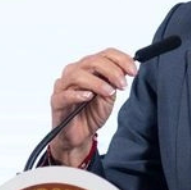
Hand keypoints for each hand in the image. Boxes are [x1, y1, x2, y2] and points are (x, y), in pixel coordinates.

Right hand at [48, 48, 136, 165]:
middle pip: (92, 61)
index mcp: (88, 67)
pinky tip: (88, 96)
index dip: (121, 60)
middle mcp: (74, 72)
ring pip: (77, 75)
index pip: (105, 54)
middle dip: (112, 71)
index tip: (133, 71)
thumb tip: (127, 68)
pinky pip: (65, 95)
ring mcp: (63, 86)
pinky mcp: (56, 101)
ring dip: (97, 82)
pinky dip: (78, 94)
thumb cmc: (91, 112)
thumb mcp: (109, 95)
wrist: (80, 135)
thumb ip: (115, 81)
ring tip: (109, 92)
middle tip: (123, 84)